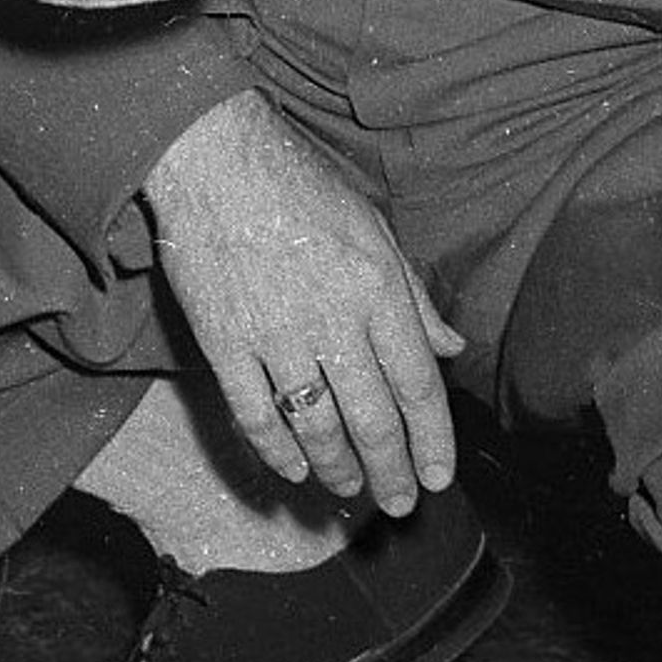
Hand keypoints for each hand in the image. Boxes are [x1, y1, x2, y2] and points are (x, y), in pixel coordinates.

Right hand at [142, 91, 463, 511]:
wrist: (213, 157)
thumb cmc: (298, 183)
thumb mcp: (374, 225)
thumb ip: (412, 293)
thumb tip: (448, 346)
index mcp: (376, 288)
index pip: (417, 385)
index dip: (433, 440)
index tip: (440, 476)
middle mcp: (332, 319)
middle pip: (373, 420)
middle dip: (393, 472)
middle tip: (402, 504)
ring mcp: (274, 335)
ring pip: (317, 427)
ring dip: (339, 469)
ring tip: (352, 491)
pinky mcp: (223, 341)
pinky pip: (255, 414)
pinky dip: (277, 450)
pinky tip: (294, 469)